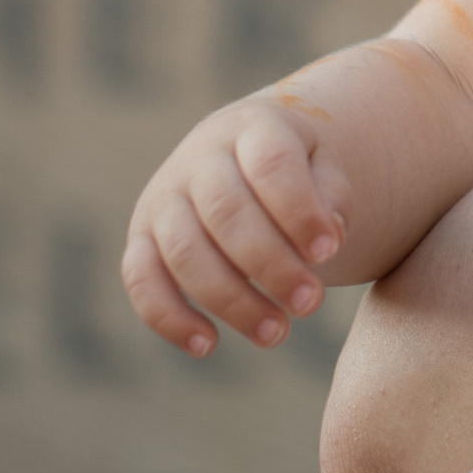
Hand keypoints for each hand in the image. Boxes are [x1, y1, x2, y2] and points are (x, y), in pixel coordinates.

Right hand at [120, 95, 348, 354]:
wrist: (245, 152)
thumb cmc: (298, 169)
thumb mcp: (324, 166)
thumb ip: (332, 196)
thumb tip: (327, 240)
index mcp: (253, 127)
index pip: (271, 164)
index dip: (299, 210)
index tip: (330, 252)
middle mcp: (200, 158)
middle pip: (227, 213)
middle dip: (271, 265)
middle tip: (311, 303)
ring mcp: (163, 196)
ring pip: (185, 252)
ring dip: (231, 300)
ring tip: (277, 334)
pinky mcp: (140, 237)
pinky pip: (140, 279)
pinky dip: (167, 317)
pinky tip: (208, 345)